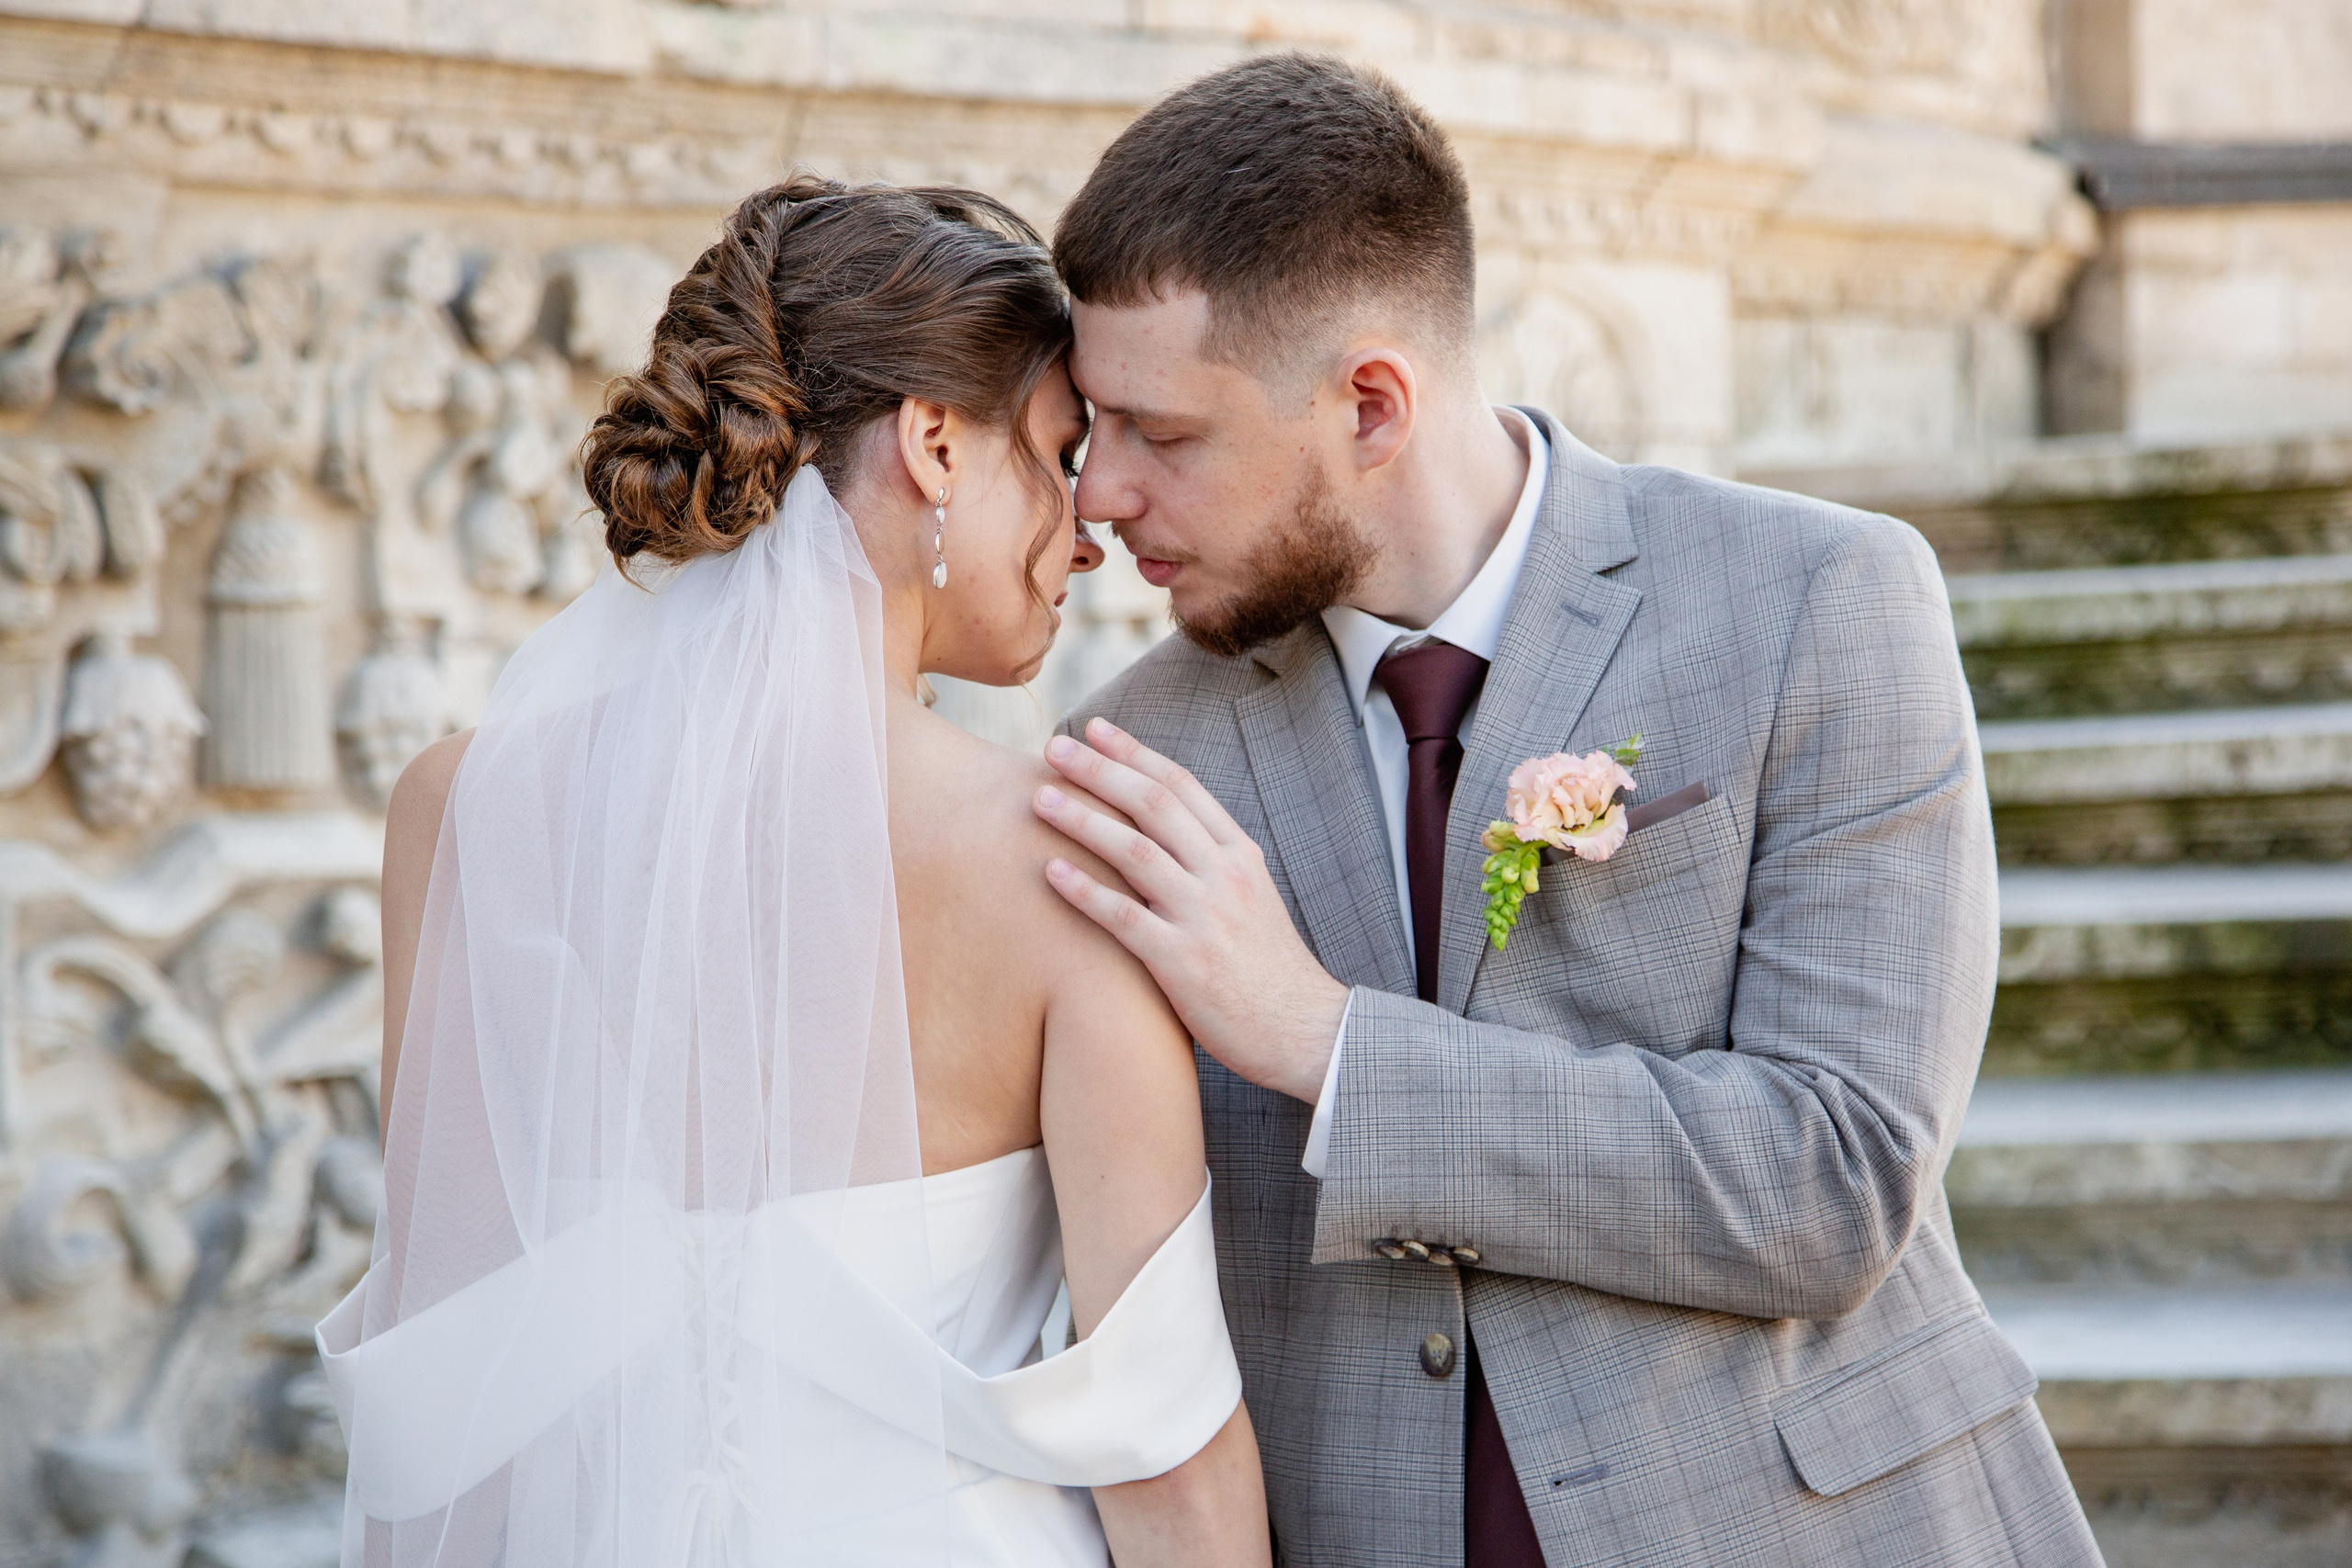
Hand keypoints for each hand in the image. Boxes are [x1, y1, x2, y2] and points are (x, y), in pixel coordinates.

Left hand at [1034, 719, 1349, 1102]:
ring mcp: (1204, 917)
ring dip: (1082, 820)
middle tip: (1055, 749)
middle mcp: (1223, 876)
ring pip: (1134, 851)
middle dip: (1101, 771)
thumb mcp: (1253, 898)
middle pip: (1154, 805)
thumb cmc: (1270, 970)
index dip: (1136, 753)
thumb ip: (1212, 863)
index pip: (1183, 786)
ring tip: (1040, 799)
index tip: (1097, 730)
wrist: (1306, 1031)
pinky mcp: (1182, 962)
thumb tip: (1163, 834)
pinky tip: (1049, 871)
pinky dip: (1084, 891)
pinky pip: (1123, 917)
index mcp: (1240, 854)